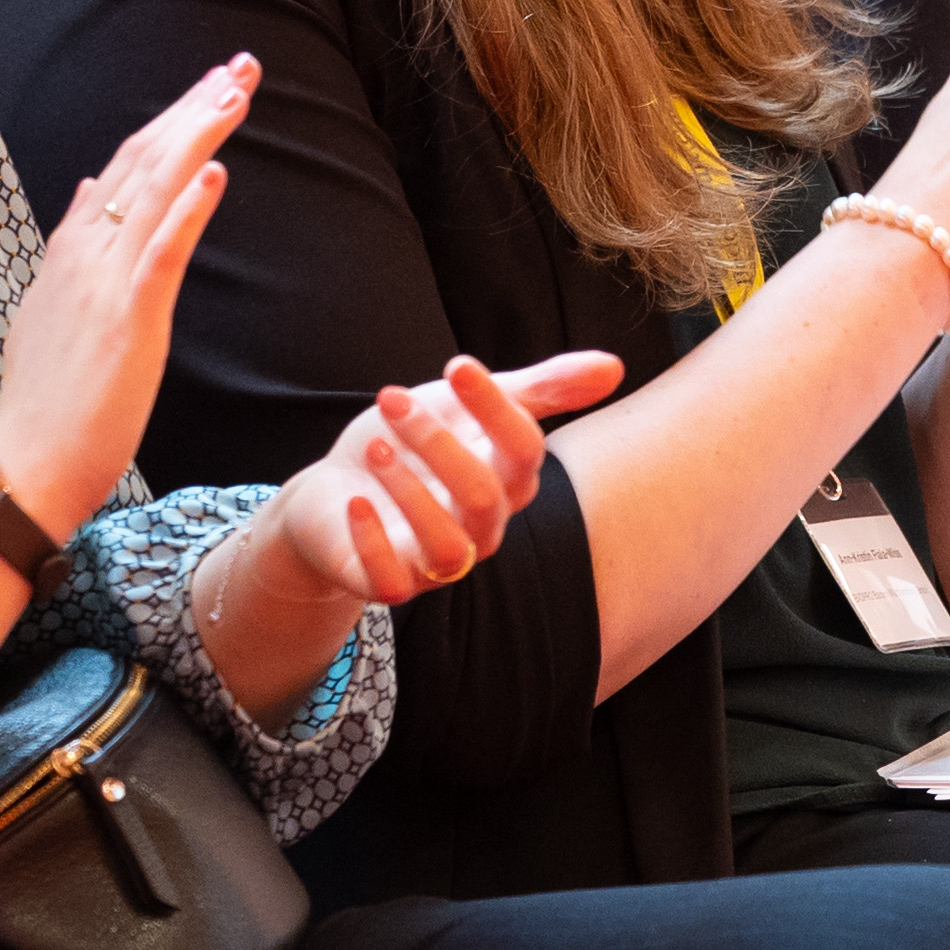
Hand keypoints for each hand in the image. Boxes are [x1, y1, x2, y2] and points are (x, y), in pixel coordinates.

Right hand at [0, 58, 255, 530]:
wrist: (23, 464)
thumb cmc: (47, 401)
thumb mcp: (52, 308)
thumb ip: (72, 247)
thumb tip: (87, 191)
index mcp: (72, 249)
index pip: (126, 166)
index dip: (171, 121)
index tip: (211, 86)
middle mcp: (85, 252)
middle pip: (145, 161)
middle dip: (194, 108)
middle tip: (241, 66)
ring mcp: (103, 282)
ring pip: (154, 191)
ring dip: (198, 136)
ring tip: (235, 93)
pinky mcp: (127, 319)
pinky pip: (161, 254)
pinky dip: (187, 209)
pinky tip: (215, 173)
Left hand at [228, 351, 621, 619]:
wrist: (335, 494)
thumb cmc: (411, 448)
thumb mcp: (466, 406)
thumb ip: (538, 388)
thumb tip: (615, 365)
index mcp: (507, 481)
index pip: (524, 450)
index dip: (495, 408)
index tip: (457, 366)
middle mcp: (482, 527)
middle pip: (483, 495)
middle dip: (437, 442)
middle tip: (392, 398)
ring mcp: (437, 561)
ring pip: (449, 547)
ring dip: (410, 493)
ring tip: (374, 448)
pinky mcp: (390, 584)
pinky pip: (393, 582)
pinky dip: (375, 542)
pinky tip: (356, 501)